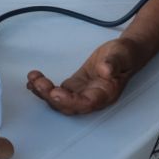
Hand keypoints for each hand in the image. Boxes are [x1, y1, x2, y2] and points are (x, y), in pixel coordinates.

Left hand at [27, 36, 151, 114]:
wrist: (124, 53)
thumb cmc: (125, 55)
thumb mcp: (121, 55)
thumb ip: (114, 63)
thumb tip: (107, 70)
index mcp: (105, 93)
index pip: (86, 103)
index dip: (69, 101)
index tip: (55, 92)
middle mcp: (92, 97)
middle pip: (68, 106)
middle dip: (50, 96)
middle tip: (38, 82)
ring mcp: (82, 93)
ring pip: (60, 101)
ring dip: (44, 92)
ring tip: (32, 78)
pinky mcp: (75, 86)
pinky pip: (57, 92)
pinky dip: (44, 88)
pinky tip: (33, 81)